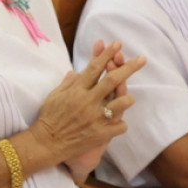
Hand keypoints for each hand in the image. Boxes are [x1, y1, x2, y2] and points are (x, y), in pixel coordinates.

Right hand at [30, 40, 144, 167]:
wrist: (46, 144)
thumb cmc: (48, 118)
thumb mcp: (54, 96)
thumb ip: (68, 83)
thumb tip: (76, 71)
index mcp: (76, 90)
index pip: (94, 68)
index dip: (106, 54)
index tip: (117, 44)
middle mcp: (87, 101)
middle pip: (112, 80)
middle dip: (128, 68)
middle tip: (142, 60)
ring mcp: (95, 118)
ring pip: (120, 103)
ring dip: (127, 98)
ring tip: (129, 98)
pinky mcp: (99, 134)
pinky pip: (119, 126)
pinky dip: (120, 124)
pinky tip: (117, 124)